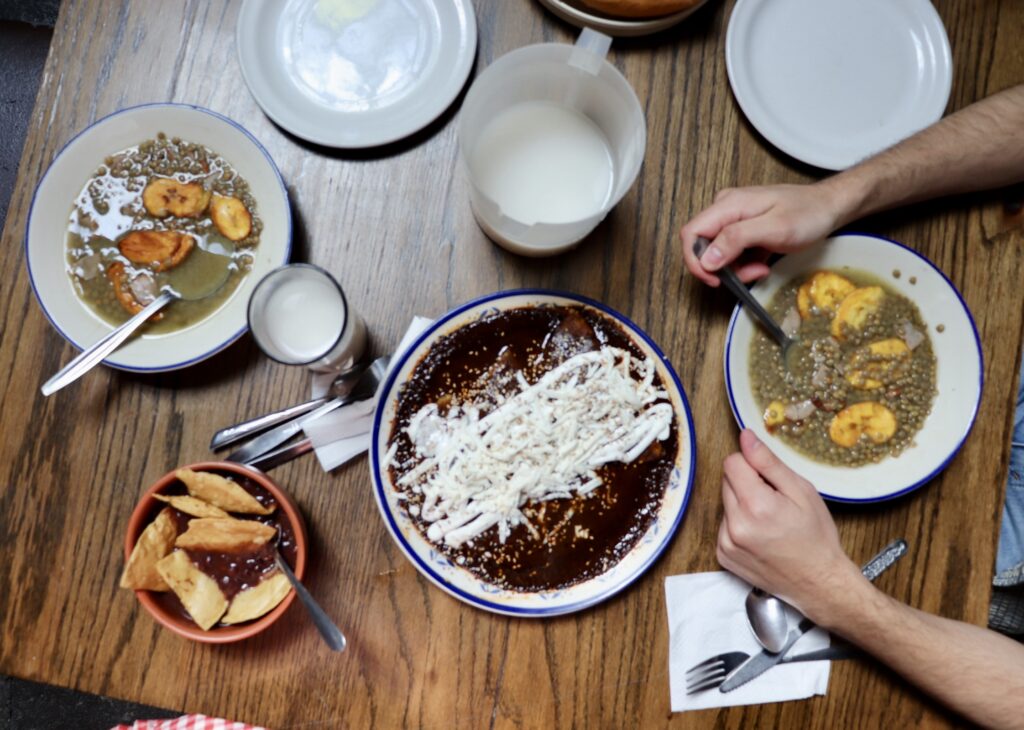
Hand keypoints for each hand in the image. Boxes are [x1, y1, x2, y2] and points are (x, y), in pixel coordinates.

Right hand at [680, 181, 847, 286]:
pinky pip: (731, 253)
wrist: (829, 207)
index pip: (692, 233)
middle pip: (703, 245)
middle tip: (750, 274)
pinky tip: (761, 265)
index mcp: (728, 205)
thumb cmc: (807, 213)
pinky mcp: (743, 231)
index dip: (695, 260)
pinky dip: (744, 265)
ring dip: (736, 269)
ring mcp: (734, 220)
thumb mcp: (773, 228)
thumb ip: (736, 239)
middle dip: (722, 268)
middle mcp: (726, 210)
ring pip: (718, 253)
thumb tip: (706, 258)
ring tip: (761, 269)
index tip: (714, 279)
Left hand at [717, 429, 863, 623]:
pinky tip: (760, 536)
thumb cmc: (816, 538)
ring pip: (725, 503)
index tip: (769, 478)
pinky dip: (739, 525)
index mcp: (755, 506)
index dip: (751, 465)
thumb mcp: (801, 491)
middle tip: (774, 501)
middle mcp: (735, 525)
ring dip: (742, 505)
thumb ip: (768, 462)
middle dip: (747, 484)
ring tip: (769, 521)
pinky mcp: (723, 555)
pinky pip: (724, 525)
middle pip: (727, 481)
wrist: (818, 583)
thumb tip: (746, 437)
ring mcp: (726, 543)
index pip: (732, 462)